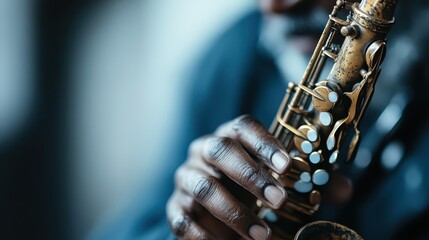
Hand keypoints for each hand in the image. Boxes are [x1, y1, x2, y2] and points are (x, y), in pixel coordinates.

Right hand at [167, 115, 290, 239]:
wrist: (211, 209)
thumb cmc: (245, 187)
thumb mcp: (265, 176)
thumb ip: (289, 177)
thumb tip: (325, 183)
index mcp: (228, 137)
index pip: (243, 128)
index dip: (264, 144)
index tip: (287, 166)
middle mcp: (203, 151)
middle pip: (221, 150)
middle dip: (251, 176)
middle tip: (279, 200)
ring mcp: (186, 178)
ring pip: (205, 187)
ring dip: (234, 212)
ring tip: (262, 234)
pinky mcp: (174, 207)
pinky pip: (183, 220)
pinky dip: (205, 237)